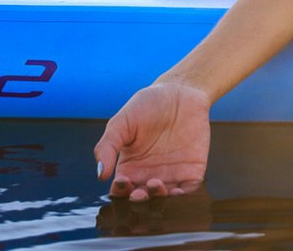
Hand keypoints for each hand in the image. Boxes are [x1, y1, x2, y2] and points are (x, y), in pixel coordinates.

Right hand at [94, 82, 210, 201]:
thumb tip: (100, 174)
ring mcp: (172, 176)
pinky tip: (177, 191)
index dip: (120, 192)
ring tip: (155, 185)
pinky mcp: (192, 172)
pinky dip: (183, 197)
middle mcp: (149, 176)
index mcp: (130, 167)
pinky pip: (189, 192)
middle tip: (139, 193)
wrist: (181, 91)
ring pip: (164, 200)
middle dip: (140, 201)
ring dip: (160, 200)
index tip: (122, 181)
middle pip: (142, 200)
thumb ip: (108, 146)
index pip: (121, 191)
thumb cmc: (148, 104)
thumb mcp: (122, 121)